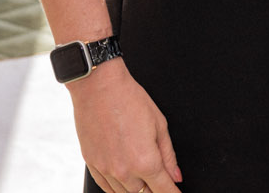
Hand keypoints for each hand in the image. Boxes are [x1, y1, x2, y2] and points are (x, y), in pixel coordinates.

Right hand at [71, 60, 182, 191]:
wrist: (98, 87)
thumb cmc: (129, 99)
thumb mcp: (159, 124)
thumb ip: (169, 155)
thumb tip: (175, 176)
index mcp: (145, 161)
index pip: (163, 190)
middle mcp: (124, 171)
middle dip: (155, 190)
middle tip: (160, 181)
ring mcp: (106, 169)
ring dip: (137, 190)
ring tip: (143, 179)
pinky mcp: (92, 164)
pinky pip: (106, 188)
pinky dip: (117, 189)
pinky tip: (125, 183)